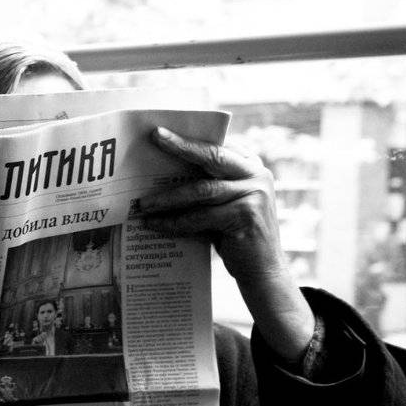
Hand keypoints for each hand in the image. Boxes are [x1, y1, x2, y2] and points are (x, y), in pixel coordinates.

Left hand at [137, 127, 314, 360]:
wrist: (263, 273)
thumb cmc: (237, 237)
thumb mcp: (224, 206)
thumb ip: (208, 187)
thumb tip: (162, 176)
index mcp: (251, 166)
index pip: (217, 146)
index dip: (188, 139)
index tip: (160, 132)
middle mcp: (257, 174)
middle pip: (212, 156)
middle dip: (180, 147)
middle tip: (154, 139)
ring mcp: (254, 194)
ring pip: (201, 190)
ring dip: (167, 198)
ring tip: (142, 204)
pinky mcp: (245, 216)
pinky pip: (200, 217)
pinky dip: (174, 222)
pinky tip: (155, 225)